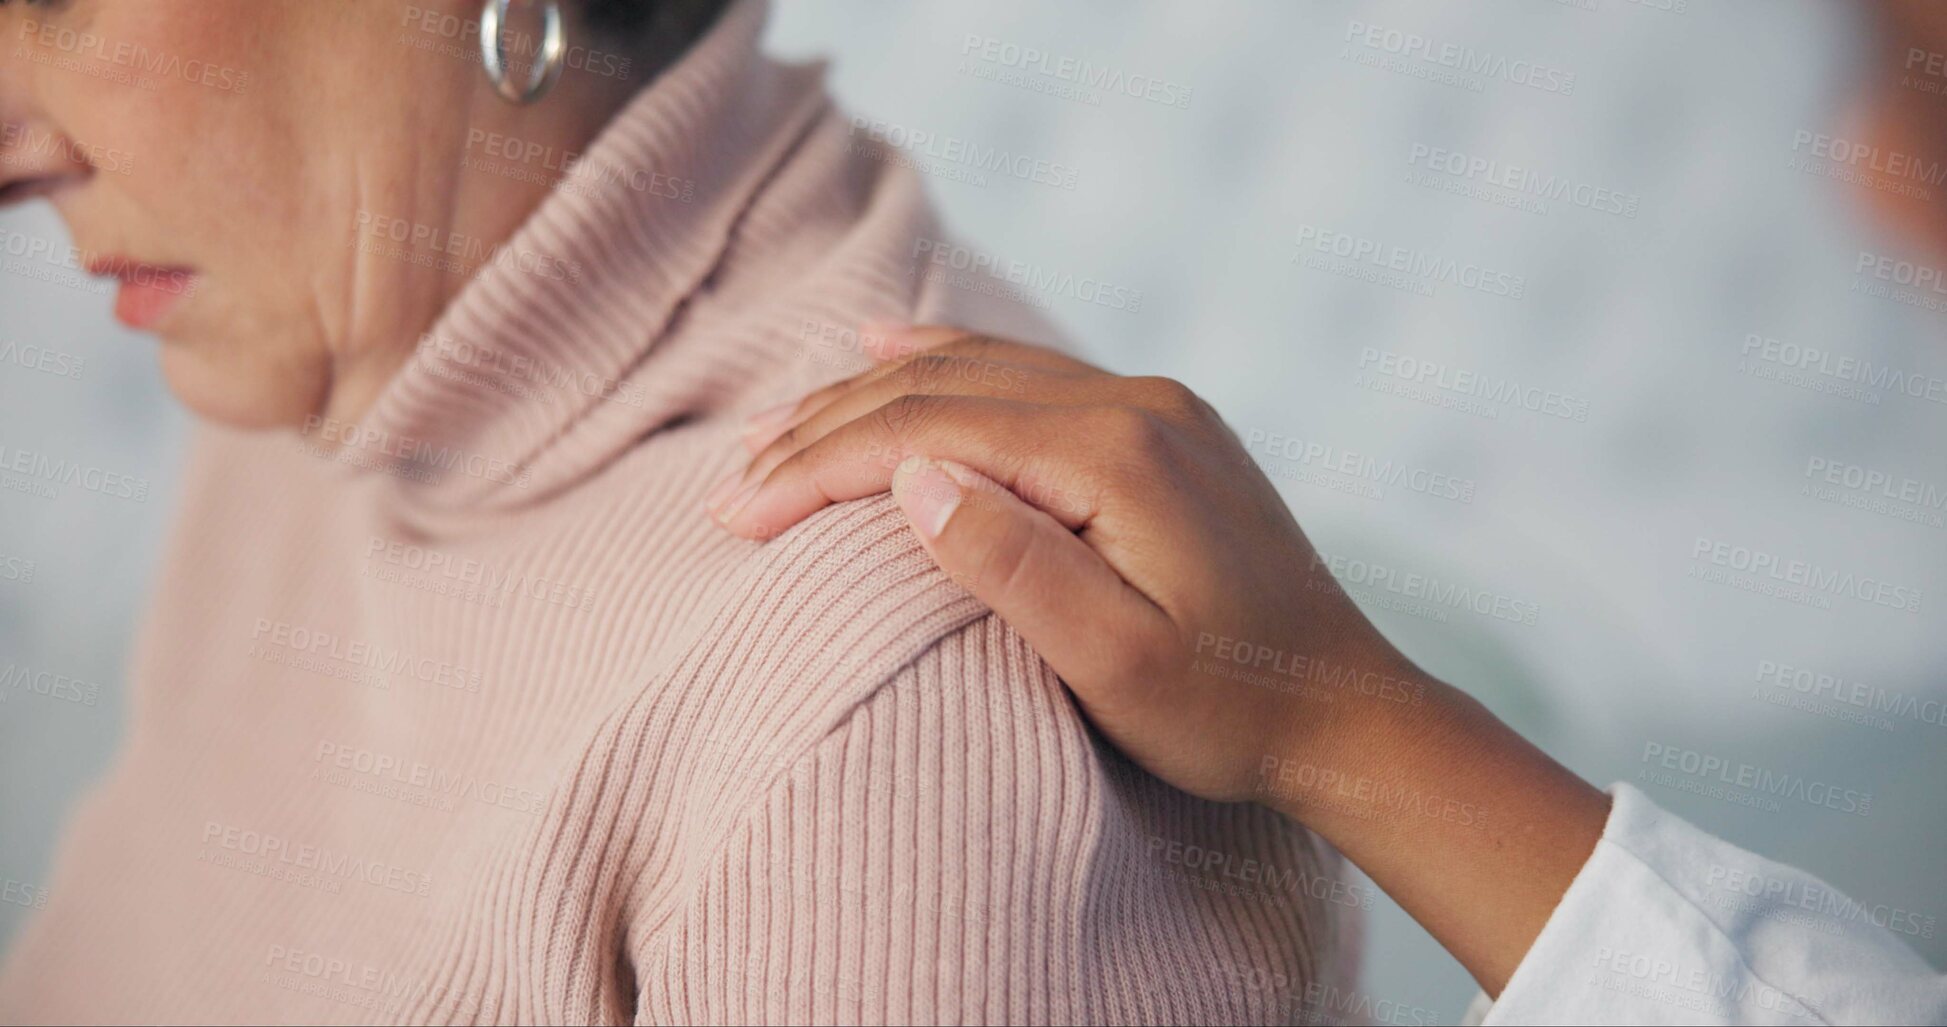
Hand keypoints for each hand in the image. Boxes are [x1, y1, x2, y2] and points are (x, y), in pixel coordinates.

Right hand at [708, 324, 1409, 806]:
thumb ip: (1013, 567)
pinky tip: (897, 349)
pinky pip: (1029, 374)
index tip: (736, 513)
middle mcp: (1135, 404)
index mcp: (1116, 455)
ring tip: (781, 427)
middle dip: (825, 431)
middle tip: (732, 483)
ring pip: (980, 371)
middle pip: (942, 390)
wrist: (1346, 715)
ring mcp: (1153, 406)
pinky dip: (948, 366)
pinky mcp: (1162, 426)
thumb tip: (910, 479)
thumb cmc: (1230, 715)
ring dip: (872, 397)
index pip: (928, 433)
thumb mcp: (1118, 670)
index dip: (819, 467)